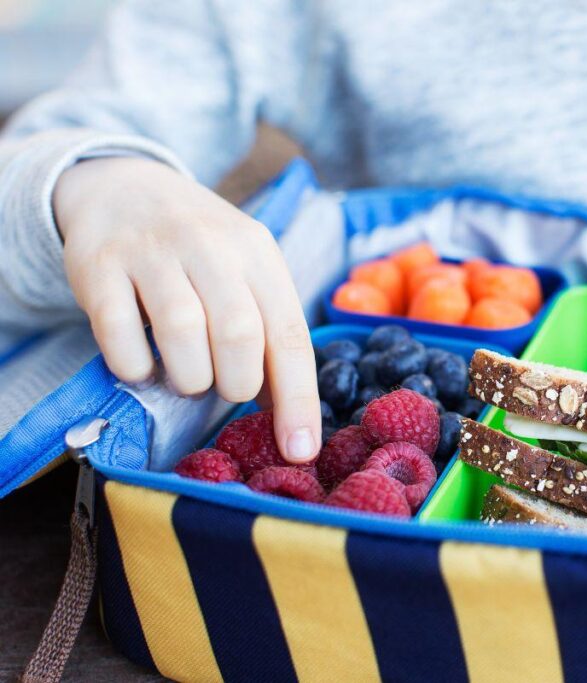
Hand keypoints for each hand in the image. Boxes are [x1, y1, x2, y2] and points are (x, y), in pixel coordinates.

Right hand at [54, 157, 320, 461]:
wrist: (127, 189)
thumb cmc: (204, 252)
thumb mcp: (248, 275)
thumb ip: (269, 335)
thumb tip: (291, 419)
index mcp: (259, 254)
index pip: (290, 335)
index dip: (298, 400)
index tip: (299, 451)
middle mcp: (211, 246)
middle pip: (239, 334)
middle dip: (236, 383)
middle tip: (224, 386)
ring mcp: (153, 251)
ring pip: (182, 331)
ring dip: (189, 377)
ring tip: (187, 376)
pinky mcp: (99, 264)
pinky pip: (118, 331)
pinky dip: (134, 365)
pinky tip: (141, 365)